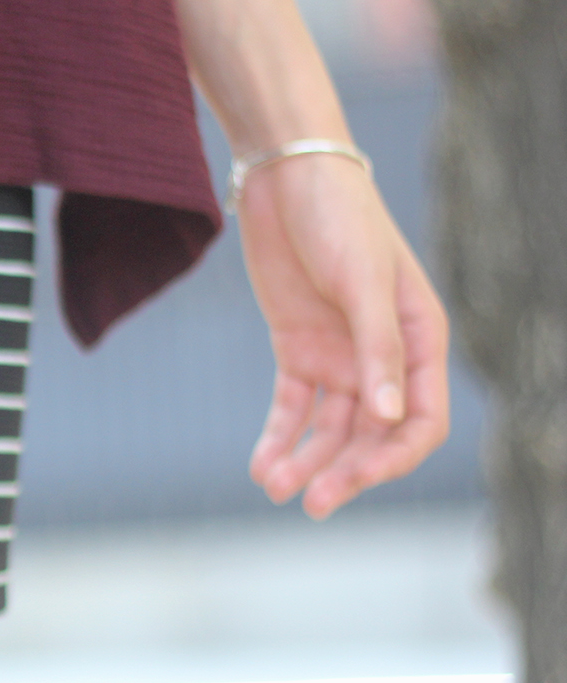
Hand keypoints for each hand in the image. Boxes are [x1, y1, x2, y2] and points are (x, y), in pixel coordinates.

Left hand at [238, 151, 449, 517]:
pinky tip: (262, 465)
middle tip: (312, 502)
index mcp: (420, 341)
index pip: (420, 420)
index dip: (393, 457)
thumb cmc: (340, 220)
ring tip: (274, 486)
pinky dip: (279, 437)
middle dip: (345, 470)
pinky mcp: (297, 350)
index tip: (356, 480)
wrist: (286, 180)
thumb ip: (377, 348)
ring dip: (306, 460)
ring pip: (329, 428)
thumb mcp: (362, 282)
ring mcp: (339, 355)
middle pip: (372, 434)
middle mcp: (383, 356)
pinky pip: (292, 408)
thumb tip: (389, 414)